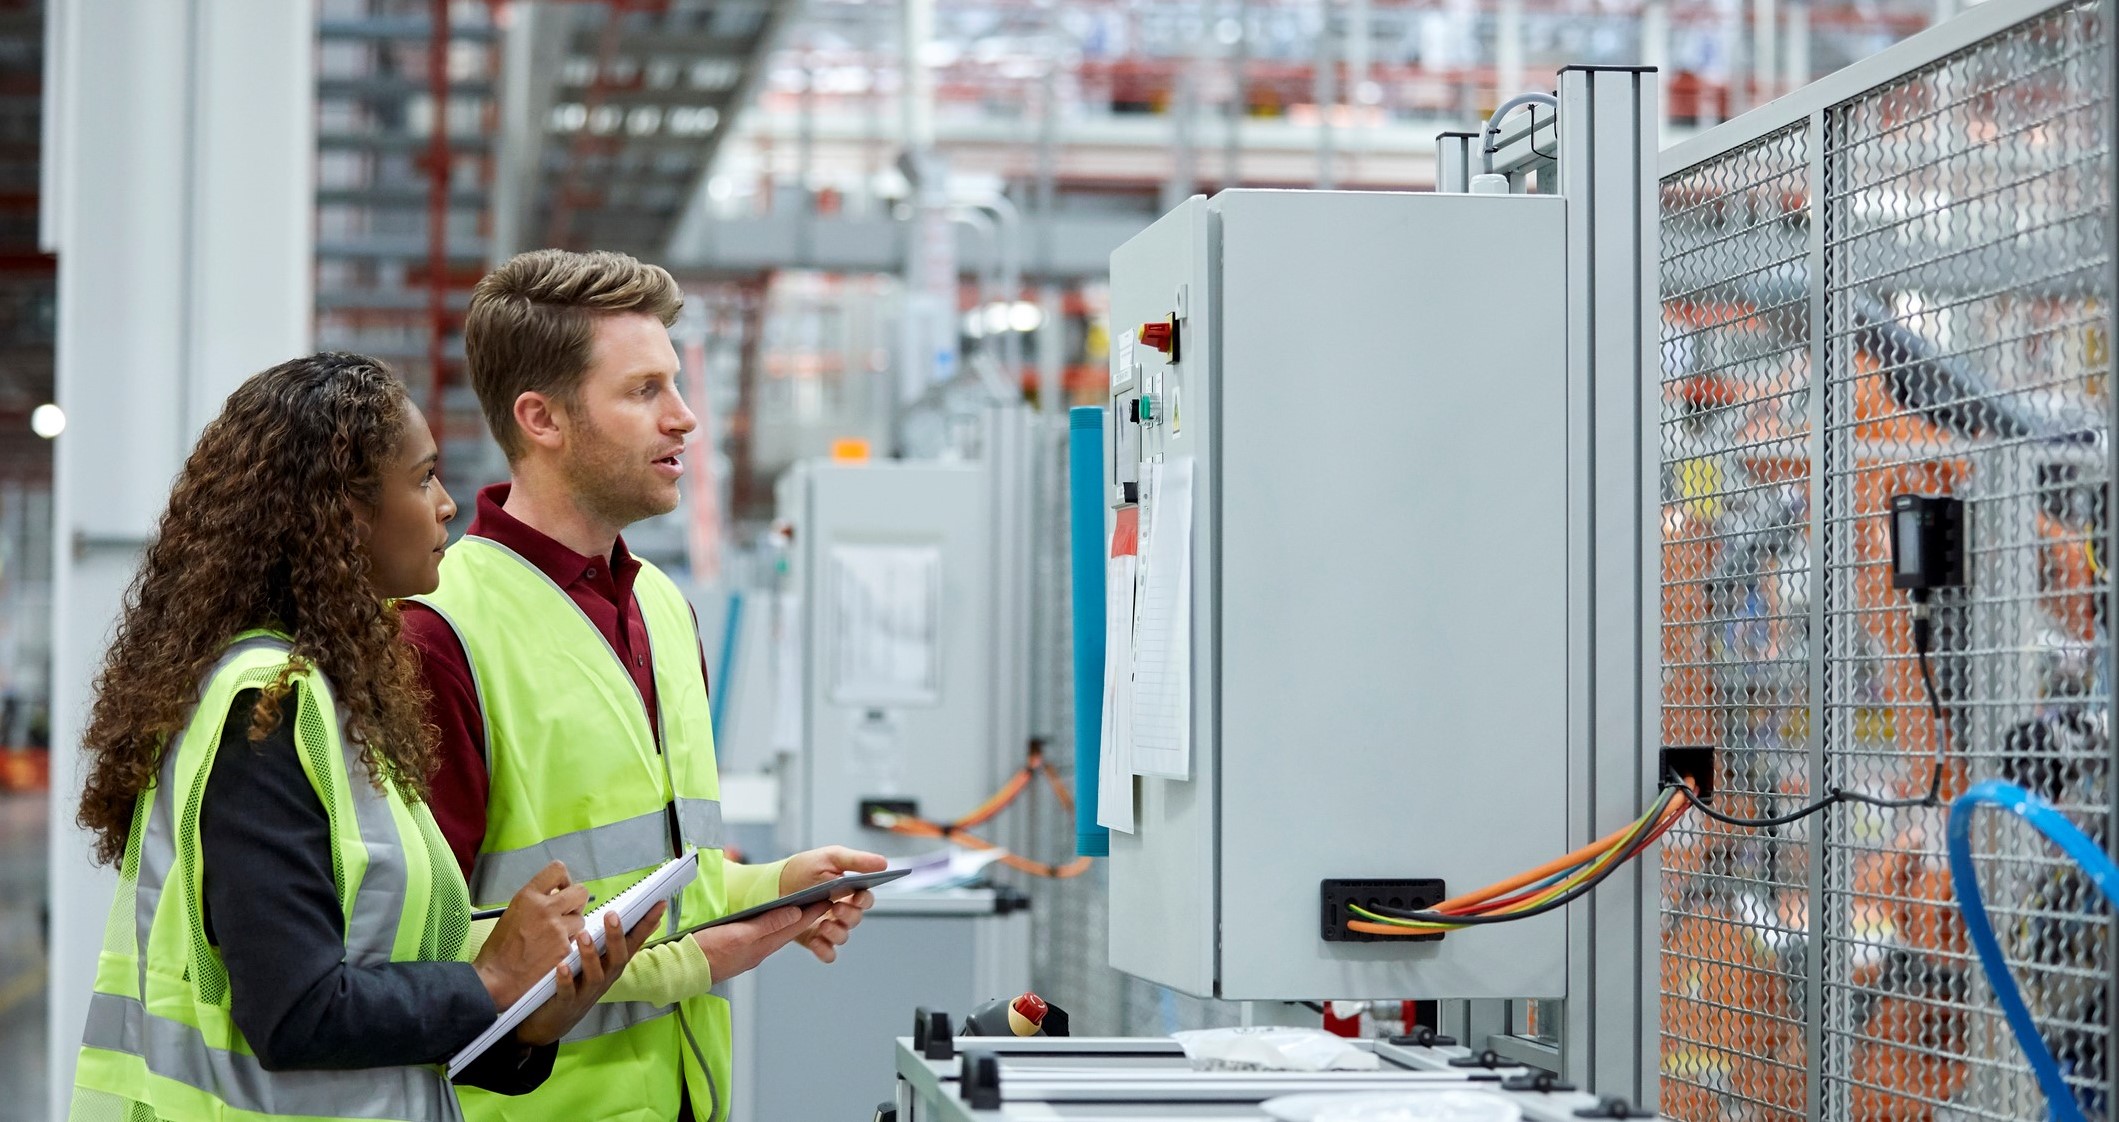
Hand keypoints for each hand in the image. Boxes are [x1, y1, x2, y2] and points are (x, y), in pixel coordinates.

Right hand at [472, 861, 589, 1008]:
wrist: (497, 978)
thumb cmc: (500, 949)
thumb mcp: (513, 912)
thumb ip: (535, 901)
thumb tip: (555, 896)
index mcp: (528, 896)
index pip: (558, 869)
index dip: (564, 880)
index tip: (561, 890)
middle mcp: (545, 908)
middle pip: (580, 892)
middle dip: (576, 902)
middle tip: (566, 913)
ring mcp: (557, 928)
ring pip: (580, 919)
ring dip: (572, 928)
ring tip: (554, 938)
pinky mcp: (564, 947)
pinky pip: (576, 940)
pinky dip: (568, 946)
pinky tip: (552, 953)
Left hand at [515, 902, 663, 1046]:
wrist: (552, 1023)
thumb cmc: (576, 984)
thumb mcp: (598, 963)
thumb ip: (613, 943)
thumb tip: (640, 919)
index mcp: (613, 966)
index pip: (634, 943)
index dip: (646, 925)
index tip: (658, 904)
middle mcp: (605, 980)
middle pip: (618, 959)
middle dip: (617, 937)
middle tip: (613, 914)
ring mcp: (587, 993)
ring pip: (595, 975)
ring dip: (591, 955)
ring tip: (584, 934)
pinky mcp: (567, 1004)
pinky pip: (568, 992)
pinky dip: (566, 979)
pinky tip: (562, 965)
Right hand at [692, 902, 831, 982]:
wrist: (680, 971)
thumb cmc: (706, 953)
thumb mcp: (739, 934)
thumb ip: (767, 925)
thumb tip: (795, 914)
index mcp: (761, 945)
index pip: (793, 926)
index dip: (811, 912)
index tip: (827, 899)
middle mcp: (758, 951)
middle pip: (787, 931)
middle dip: (806, 917)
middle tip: (821, 901)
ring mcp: (747, 953)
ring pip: (775, 935)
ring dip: (790, 923)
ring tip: (803, 909)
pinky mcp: (736, 952)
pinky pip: (762, 938)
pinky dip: (772, 928)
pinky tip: (772, 923)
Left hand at [778, 845, 886, 963]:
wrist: (774, 885)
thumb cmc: (803, 869)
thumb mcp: (830, 858)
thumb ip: (857, 861)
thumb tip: (884, 863)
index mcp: (848, 892)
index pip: (865, 899)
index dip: (864, 900)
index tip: (857, 896)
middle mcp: (841, 911)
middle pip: (855, 919)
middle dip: (848, 915)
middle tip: (836, 907)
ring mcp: (828, 926)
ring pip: (843, 937)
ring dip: (836, 932)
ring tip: (823, 924)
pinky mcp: (814, 939)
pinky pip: (827, 953)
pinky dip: (824, 950)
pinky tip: (816, 940)